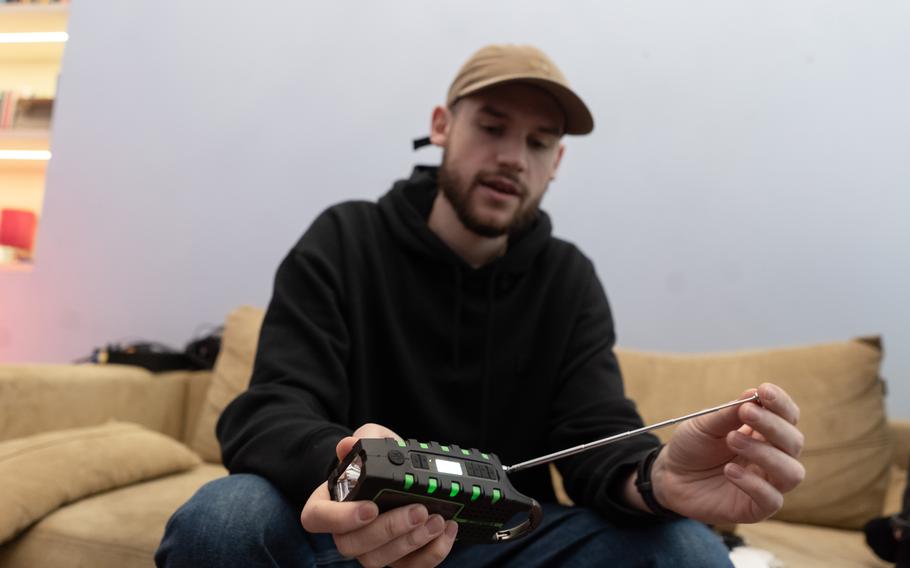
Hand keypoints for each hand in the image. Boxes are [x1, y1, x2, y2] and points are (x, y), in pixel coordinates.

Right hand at [300, 423, 458, 566]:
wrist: (404, 476)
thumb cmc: (381, 460)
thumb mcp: (374, 438)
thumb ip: (364, 437)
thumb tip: (348, 445)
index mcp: (329, 502)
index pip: (316, 518)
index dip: (339, 518)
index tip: (370, 507)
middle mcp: (345, 531)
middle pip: (352, 545)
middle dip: (389, 530)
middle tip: (418, 511)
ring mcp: (369, 549)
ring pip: (380, 560)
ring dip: (412, 542)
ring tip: (437, 519)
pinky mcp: (396, 560)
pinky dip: (432, 553)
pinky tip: (447, 530)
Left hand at [649, 383, 805, 523]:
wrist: (670, 475)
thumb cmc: (692, 446)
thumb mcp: (704, 424)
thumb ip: (728, 413)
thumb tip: (755, 393)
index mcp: (764, 432)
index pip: (788, 417)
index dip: (781, 404)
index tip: (765, 391)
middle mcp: (773, 457)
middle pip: (794, 442)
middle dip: (773, 426)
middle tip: (746, 413)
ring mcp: (767, 483)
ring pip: (792, 472)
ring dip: (765, 453)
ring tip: (732, 439)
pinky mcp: (756, 508)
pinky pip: (772, 499)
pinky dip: (753, 483)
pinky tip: (729, 471)